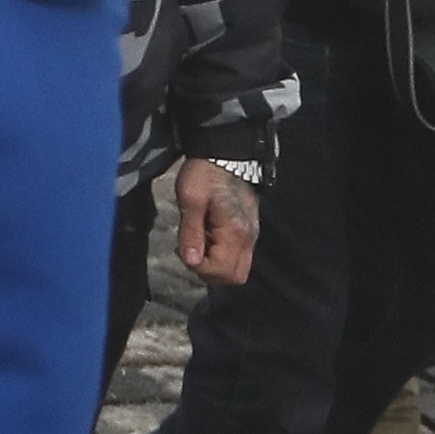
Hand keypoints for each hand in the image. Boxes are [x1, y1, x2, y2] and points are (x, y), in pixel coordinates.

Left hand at [174, 157, 258, 287]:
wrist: (225, 155)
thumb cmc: (204, 175)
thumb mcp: (190, 199)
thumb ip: (191, 233)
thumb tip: (191, 262)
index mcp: (235, 233)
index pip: (222, 271)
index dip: (199, 267)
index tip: (184, 249)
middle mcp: (249, 240)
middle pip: (235, 277)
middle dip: (209, 271)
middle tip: (191, 250)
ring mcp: (250, 237)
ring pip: (238, 269)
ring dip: (215, 265)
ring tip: (198, 242)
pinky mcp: (247, 232)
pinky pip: (237, 257)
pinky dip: (221, 256)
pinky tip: (207, 237)